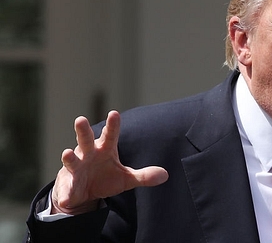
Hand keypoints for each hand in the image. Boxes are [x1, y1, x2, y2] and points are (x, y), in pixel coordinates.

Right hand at [51, 110, 168, 214]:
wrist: (84, 193)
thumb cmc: (106, 177)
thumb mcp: (127, 178)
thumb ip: (144, 175)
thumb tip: (165, 175)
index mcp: (104, 149)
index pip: (110, 135)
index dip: (113, 125)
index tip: (114, 113)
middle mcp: (88, 154)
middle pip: (85, 140)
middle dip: (83, 131)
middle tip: (81, 119)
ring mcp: (76, 168)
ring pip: (71, 160)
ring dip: (69, 157)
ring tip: (67, 153)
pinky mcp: (68, 185)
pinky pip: (67, 189)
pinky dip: (66, 193)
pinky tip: (65, 198)